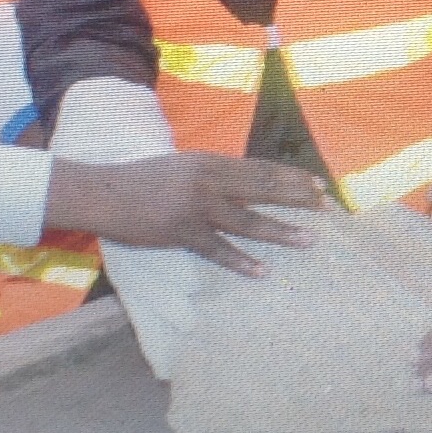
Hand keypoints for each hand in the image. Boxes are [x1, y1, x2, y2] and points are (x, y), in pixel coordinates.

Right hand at [48, 153, 325, 275]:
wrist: (105, 193)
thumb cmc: (143, 179)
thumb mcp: (183, 166)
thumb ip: (214, 174)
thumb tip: (247, 185)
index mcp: (209, 161)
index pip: (260, 169)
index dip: (291, 177)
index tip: (318, 184)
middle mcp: (208, 181)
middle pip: (262, 190)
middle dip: (297, 198)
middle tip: (327, 207)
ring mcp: (196, 208)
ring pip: (248, 221)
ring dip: (281, 231)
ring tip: (309, 239)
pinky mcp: (182, 233)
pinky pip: (219, 251)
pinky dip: (242, 262)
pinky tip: (264, 272)